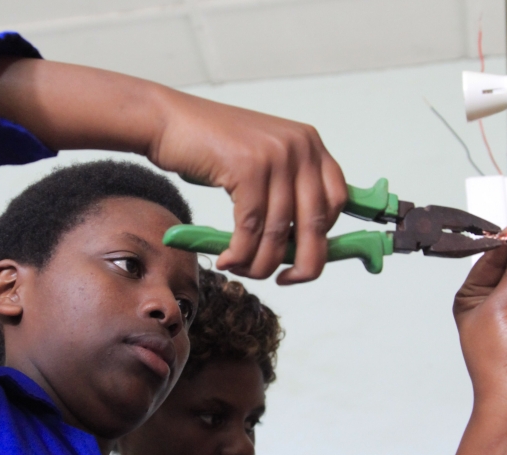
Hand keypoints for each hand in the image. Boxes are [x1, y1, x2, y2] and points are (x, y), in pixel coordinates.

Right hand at [147, 91, 347, 283]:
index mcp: (309, 144)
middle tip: (284, 281)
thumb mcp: (261, 164)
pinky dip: (239, 253)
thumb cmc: (210, 148)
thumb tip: (302, 247)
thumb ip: (285, 193)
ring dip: (259, 263)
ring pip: (279, 233)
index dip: (324, 238)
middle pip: (317, 223)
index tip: (303, 261)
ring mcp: (275, 156)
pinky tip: (226, 259)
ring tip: (240, 269)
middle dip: (303, 264)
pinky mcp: (248, 168)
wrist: (168, 121)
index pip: (338, 201)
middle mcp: (300, 146)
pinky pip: (250, 229)